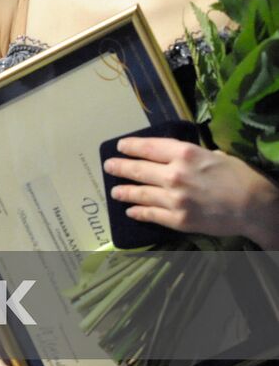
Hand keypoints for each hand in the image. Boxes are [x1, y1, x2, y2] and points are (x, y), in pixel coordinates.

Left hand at [104, 137, 278, 246]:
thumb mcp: (213, 155)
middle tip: (109, 166)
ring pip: (140, 193)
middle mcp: (174, 174)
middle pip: (138, 169)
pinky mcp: (178, 219)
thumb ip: (188, 155)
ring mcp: (174, 198)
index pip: (147, 147)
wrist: (256, 206)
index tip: (120, 146)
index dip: (130, 147)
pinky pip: (151, 214)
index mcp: (184, 154)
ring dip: (124, 192)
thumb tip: (171, 155)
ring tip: (115, 191)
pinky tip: (131, 211)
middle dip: (120, 167)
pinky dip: (138, 212)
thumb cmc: (239, 177)